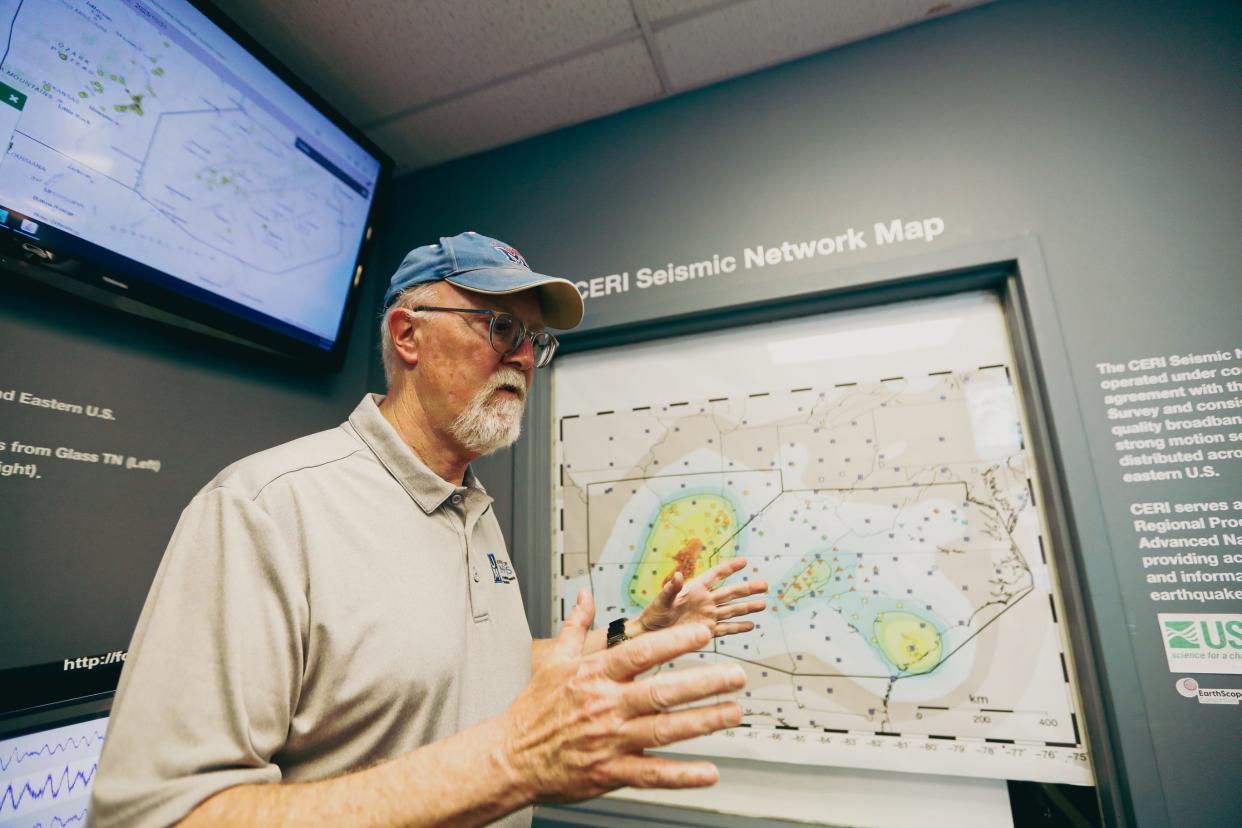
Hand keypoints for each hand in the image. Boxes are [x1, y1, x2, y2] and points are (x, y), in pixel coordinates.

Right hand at [501, 589, 745, 802]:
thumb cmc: (533, 709)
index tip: (703, 633)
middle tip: (736, 674)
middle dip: (703, 682)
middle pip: (661, 692)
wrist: (510, 757)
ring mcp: (610, 741)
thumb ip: (575, 626)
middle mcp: (605, 706)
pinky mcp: (611, 772)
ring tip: (733, 712)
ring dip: (703, 721)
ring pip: (664, 730)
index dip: (674, 642)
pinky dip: (682, 774)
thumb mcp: (553, 660)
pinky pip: (652, 774)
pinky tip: (709, 771)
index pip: (640, 653)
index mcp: (593, 675)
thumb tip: (585, 596)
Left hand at [637, 557, 767, 637]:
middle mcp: (705, 601)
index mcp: (695, 589)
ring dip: (747, 608)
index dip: (729, 568)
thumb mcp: (661, 600)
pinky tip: (751, 625)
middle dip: (747, 589)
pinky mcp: (707, 631)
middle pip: (730, 593)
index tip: (744, 561)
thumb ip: (671, 588)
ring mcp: (707, 616)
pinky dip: (738, 628)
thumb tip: (677, 575)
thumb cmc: (654, 613)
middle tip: (765, 585)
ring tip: (763, 604)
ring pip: (732, 610)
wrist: (650, 634)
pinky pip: (726, 629)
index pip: (715, 576)